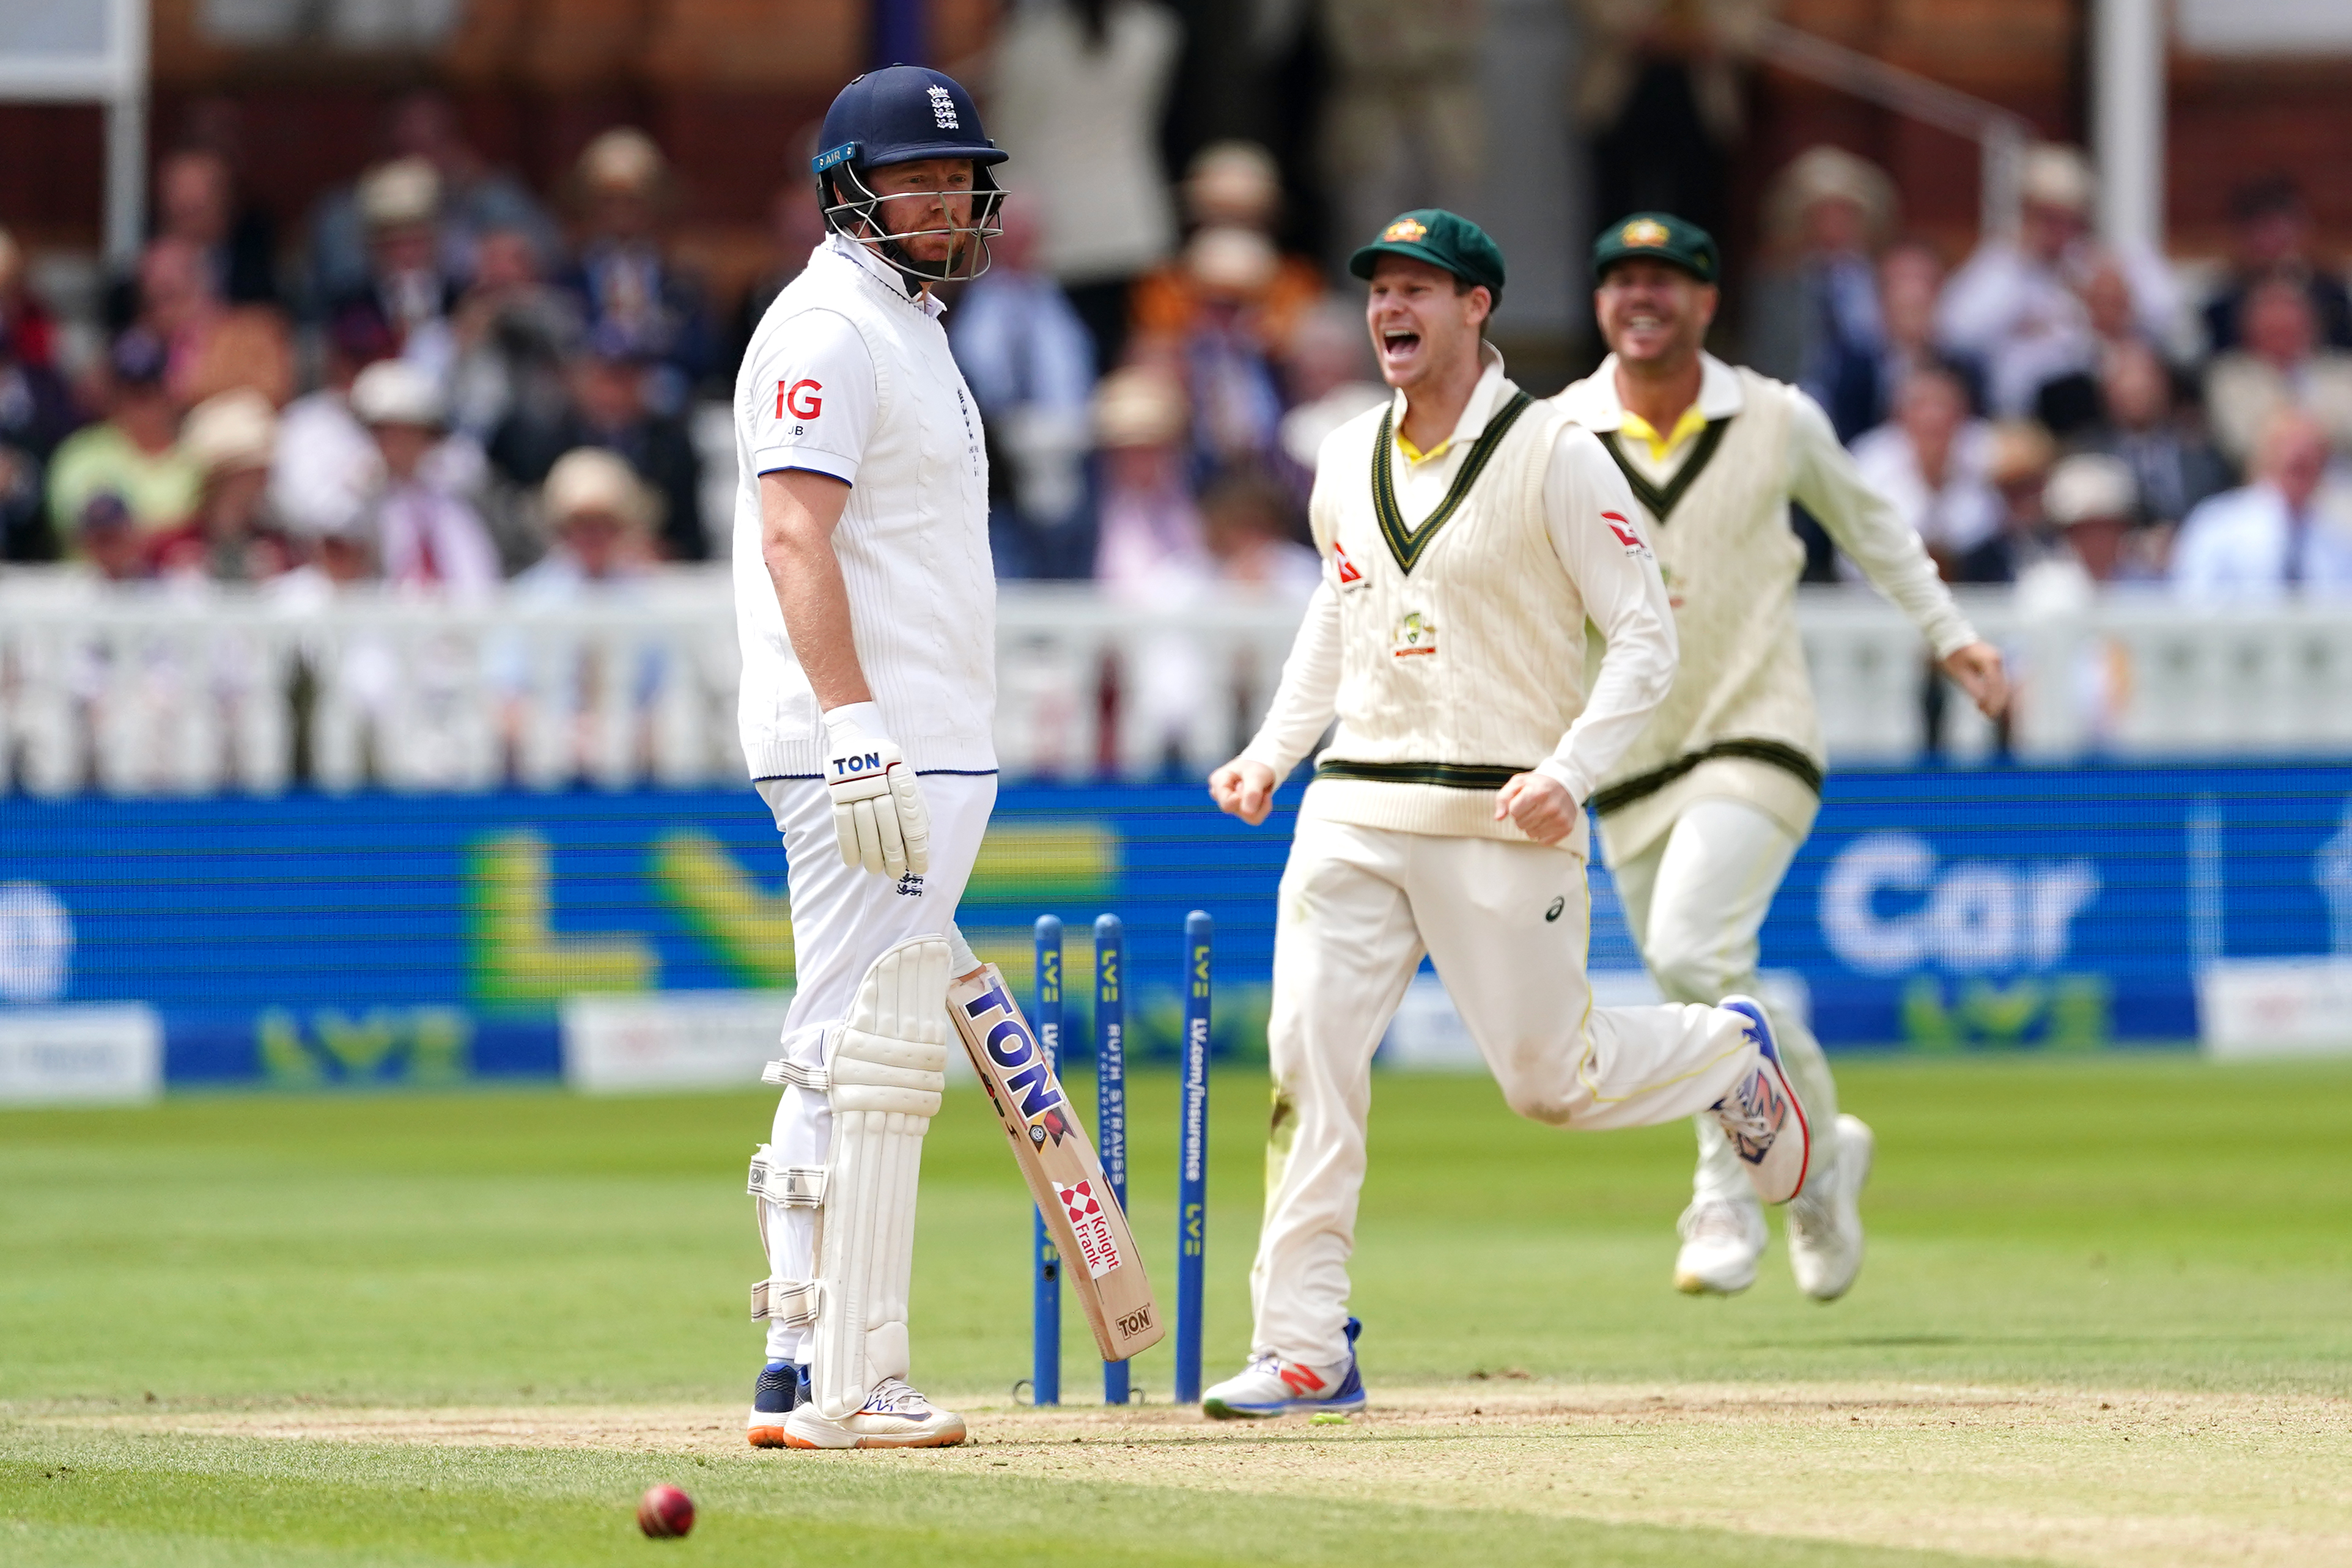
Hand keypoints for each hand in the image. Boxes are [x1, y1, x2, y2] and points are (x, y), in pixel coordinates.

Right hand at [823, 711, 929, 878]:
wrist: (859, 740)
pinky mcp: (837, 792)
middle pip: (889, 830)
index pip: (912, 823)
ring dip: (871, 856)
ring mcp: (857, 790)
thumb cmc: (889, 766)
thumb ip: (915, 807)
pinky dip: (847, 846)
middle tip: (896, 874)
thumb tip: (922, 841)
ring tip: (876, 871)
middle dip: (894, 857)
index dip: (916, 850)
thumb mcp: (908, 778)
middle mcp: (881, 787)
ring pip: (865, 831)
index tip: (919, 868)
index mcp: (903, 783)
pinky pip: (842, 825)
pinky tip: (853, 861)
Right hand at [1208, 758, 1277, 824]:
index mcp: (1218, 781)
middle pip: (1237, 810)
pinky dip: (1264, 807)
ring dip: (1260, 803)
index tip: (1250, 786)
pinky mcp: (1240, 811)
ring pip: (1248, 817)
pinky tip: (1264, 795)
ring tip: (1260, 788)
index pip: (1226, 803)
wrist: (1262, 767)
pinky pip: (1255, 818)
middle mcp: (1220, 795)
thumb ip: (1252, 792)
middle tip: (1256, 783)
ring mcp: (1230, 804)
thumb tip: (1247, 813)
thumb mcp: (1256, 775)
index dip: (1242, 799)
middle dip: (1253, 798)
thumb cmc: (1256, 767)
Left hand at [1495, 771, 1578, 845]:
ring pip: (1531, 834)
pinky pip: (1544, 841)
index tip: (1522, 801)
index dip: (1514, 807)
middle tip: (1532, 807)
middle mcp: (1551, 807)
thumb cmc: (1539, 784)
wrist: (1566, 784)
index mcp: (1537, 793)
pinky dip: (1543, 833)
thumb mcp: (1518, 783)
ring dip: (1532, 826)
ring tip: (1540, 813)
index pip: (1513, 812)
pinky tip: (1547, 821)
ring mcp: (1560, 819)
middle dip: (1522, 817)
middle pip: (1521, 824)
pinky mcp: (1566, 828)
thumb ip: (1503, 798)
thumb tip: (1498, 817)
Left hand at [1940, 641, 2008, 719]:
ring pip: (2002, 683)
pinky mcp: (1994, 662)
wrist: (1952, 637)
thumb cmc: (1952, 654)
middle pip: (2002, 686)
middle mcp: (1997, 659)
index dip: (1993, 701)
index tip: (1987, 713)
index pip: (1995, 685)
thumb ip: (1972, 687)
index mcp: (1989, 661)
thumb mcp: (1958, 673)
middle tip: (1989, 716)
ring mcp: (1997, 660)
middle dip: (1996, 702)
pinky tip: (1986, 701)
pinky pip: (1997, 679)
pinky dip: (1993, 691)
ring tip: (1987, 712)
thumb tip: (1982, 701)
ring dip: (1996, 698)